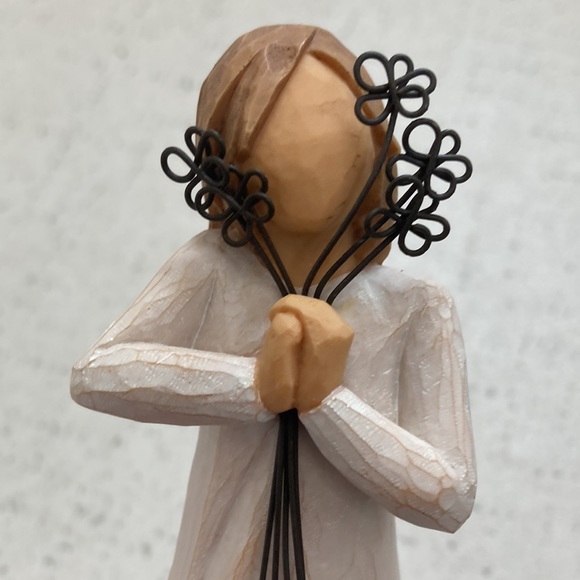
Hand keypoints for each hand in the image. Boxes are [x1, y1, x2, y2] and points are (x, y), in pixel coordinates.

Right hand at [254, 296, 353, 413]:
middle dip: (293, 307)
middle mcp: (341, 334)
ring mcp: (346, 333)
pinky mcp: (345, 334)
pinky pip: (324, 314)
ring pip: (320, 307)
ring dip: (301, 311)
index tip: (271, 317)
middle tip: (277, 318)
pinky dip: (309, 316)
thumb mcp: (277, 373)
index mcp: (325, 342)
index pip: (306, 308)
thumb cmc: (291, 394)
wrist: (315, 410)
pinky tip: (301, 329)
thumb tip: (287, 317)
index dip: (285, 307)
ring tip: (287, 325)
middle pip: (314, 304)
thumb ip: (281, 341)